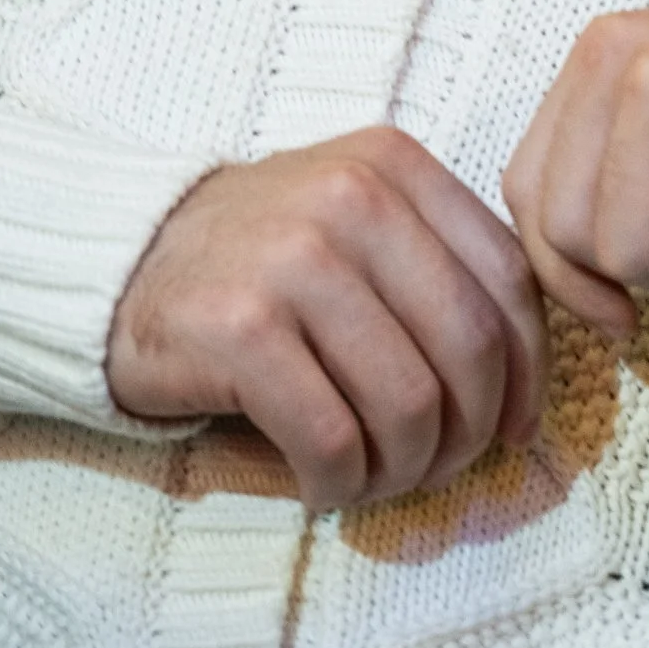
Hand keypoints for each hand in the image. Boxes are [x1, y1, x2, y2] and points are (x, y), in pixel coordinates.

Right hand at [107, 127, 546, 510]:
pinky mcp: (240, 328)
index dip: (529, 370)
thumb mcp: (355, 221)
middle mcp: (353, 199)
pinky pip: (332, 438)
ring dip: (403, 470)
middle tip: (438, 468)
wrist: (119, 262)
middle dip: (470, 433)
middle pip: (469, 348)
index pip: (507, 279)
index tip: (518, 427)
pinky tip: (321, 482)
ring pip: (408, 403)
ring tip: (374, 479)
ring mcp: (295, 260)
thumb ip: (438, 268)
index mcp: (395, 165)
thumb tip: (524, 387)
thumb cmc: (258, 261)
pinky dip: (340, 483)